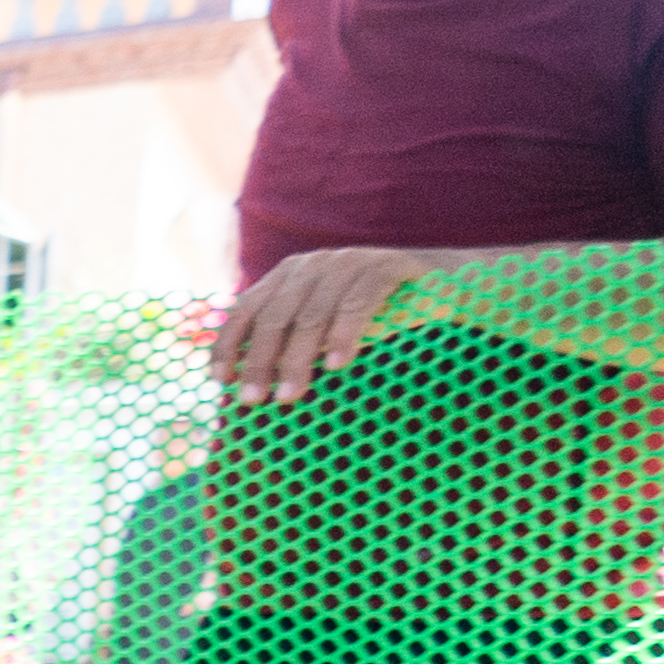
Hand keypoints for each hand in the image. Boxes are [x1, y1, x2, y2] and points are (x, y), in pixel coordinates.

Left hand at [212, 244, 433, 406]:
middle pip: (275, 317)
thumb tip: (250, 389)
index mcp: (287, 276)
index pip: (245, 310)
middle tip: (254, 401)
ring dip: (299, 360)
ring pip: (313, 315)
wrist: (442, 285)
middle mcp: (312, 265)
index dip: (228, 345)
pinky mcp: (386, 266)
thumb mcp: (324, 328)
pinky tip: (337, 365)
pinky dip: (345, 335)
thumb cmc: (374, 316)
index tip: (221, 382)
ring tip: (291, 396)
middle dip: (261, 362)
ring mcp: (349, 261)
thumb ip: (290, 346)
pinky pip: (359, 303)